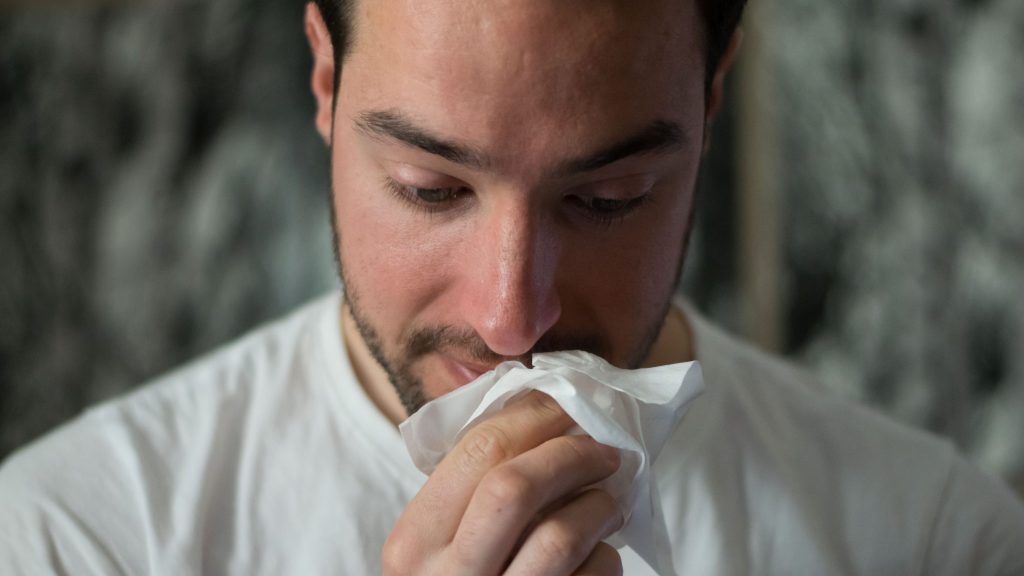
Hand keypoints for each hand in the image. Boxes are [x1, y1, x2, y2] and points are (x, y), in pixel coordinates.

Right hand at [383, 391, 624, 575]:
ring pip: (560, 536)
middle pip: (514, 486)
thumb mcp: (440, 546)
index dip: (536, 417)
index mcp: (413, 543)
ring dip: (599, 505)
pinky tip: (600, 554)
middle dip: (571, 454)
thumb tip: (545, 414)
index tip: (570, 406)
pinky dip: (606, 558)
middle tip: (605, 449)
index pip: (477, 450)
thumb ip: (471, 492)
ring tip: (612, 498)